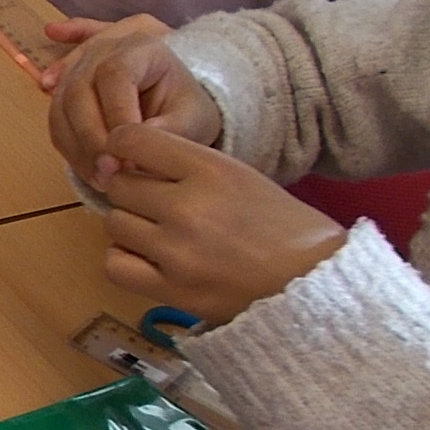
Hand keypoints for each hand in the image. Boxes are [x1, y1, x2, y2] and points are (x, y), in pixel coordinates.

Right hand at [47, 18, 221, 188]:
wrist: (175, 109)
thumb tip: (133, 149)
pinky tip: (90, 171)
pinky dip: (70, 150)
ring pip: (60, 108)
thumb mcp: (193, 119)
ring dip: (77, 148)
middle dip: (91, 137)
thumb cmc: (187, 110)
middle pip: (78, 90)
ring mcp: (78, 72)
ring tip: (102, 179)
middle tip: (111, 173)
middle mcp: (102, 52)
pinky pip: (55, 123)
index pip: (115, 74)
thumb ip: (169, 130)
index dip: (116, 114)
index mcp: (141, 48)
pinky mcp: (64, 95)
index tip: (129, 154)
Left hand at [98, 125, 346, 323]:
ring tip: (158, 235)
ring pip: (115, 224)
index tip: (125, 157)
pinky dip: (126, 261)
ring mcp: (177, 250)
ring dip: (130, 227)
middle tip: (152, 204)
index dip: (121, 145)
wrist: (315, 284)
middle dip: (130, 192)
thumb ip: (185, 167)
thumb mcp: (240, 177)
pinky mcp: (172, 289)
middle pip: (119, 185)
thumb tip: (126, 162)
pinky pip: (115, 265)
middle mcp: (188, 207)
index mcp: (211, 170)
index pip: (134, 140)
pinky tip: (149, 260)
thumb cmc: (283, 227)